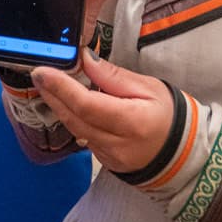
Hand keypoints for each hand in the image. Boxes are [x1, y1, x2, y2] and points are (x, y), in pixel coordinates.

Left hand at [32, 54, 176, 173]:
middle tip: (38, 74)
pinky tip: (67, 104)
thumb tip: (85, 59)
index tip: (43, 71)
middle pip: (74, 119)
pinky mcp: (105, 162)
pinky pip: (83, 138)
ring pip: (75, 130)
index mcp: (132, 122)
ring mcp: (110, 157)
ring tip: (48, 85)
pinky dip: (73, 120)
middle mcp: (117, 144)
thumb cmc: (169, 114)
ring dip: (59, 107)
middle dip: (53, 95)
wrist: (183, 152)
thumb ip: (113, 76)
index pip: (87, 105)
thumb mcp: (148, 87)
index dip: (61, 88)